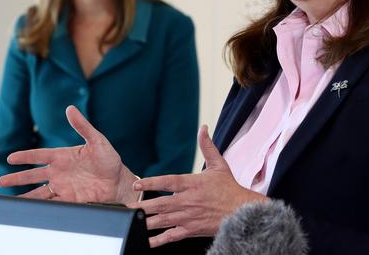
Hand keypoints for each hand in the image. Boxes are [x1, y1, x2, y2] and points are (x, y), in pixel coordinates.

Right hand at [0, 105, 137, 203]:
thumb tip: (70, 108)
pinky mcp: (70, 199)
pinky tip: (32, 211)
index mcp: (63, 156)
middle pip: (34, 175)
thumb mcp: (97, 140)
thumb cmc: (108, 158)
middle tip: (2, 181)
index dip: (25, 156)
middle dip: (18, 178)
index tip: (10, 158)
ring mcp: (63, 186)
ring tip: (11, 202)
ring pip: (39, 192)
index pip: (40, 155)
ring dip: (26, 196)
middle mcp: (59, 172)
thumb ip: (82, 126)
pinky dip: (42, 207)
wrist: (119, 180)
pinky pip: (52, 204)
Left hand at [129, 125, 267, 247]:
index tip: (137, 184)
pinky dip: (158, 240)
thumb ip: (207, 146)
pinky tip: (147, 241)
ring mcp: (189, 217)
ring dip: (146, 221)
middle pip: (161, 204)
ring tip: (132, 221)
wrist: (241, 211)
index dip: (151, 183)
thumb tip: (203, 128)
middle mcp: (189, 201)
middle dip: (142, 206)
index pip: (168, 182)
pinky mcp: (191, 230)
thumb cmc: (229, 188)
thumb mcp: (219, 164)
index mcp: (193, 184)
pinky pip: (172, 236)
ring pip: (163, 221)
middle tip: (127, 206)